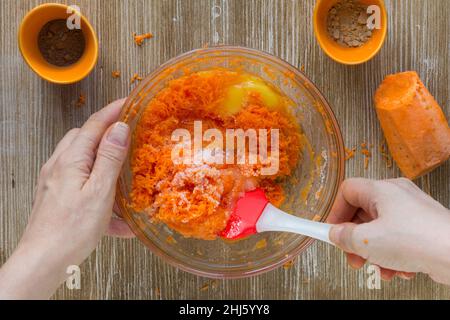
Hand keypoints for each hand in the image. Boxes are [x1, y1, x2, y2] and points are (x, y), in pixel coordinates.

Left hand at [0, 99, 133, 298]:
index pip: (94, 125)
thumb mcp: (99, 191)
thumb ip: (109, 158)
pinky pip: (79, 179)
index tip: (129, 101)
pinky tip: (113, 207)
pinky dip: (97, 183)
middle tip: (128, 133)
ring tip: (122, 170)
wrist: (43, 260)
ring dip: (103, 158)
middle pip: (84, 138)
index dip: (113, 111)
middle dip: (106, 132)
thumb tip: (118, 128)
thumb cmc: (71, 230)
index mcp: (70, 160)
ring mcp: (55, 181)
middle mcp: (59, 166)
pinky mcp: (56, 196)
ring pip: (82, 158)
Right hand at [328, 178, 449, 283]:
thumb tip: (336, 234)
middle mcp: (397, 195)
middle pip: (363, 213)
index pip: (347, 191)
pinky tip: (397, 269)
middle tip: (352, 255)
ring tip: (378, 267)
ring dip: (374, 252)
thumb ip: (345, 237)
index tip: (331, 231)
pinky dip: (393, 255)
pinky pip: (398, 238)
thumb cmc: (418, 239)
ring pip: (380, 229)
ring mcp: (412, 211)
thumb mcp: (368, 241)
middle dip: (356, 239)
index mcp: (381, 189)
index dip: (336, 212)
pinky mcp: (423, 227)